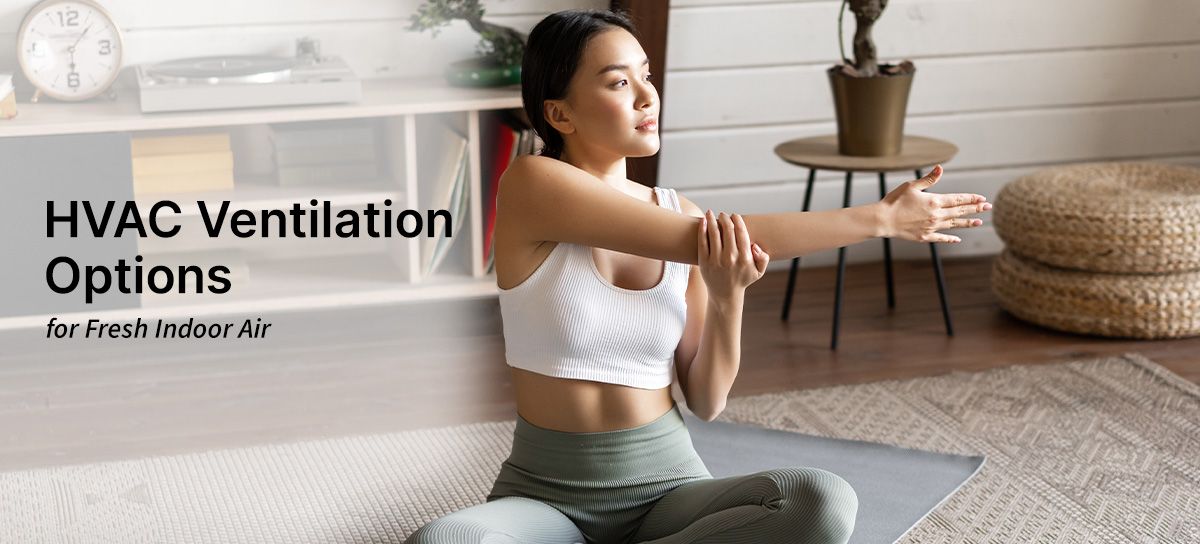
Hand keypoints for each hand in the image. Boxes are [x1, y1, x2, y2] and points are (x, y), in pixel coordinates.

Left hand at [698, 210, 769, 300]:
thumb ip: (763, 258)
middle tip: (723, 214)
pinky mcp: (704, 262)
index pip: (741, 233)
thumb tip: (755, 246)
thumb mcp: (758, 271)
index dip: (738, 220)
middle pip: (727, 230)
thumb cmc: (742, 279)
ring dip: (712, 220)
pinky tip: (704, 221)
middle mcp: (730, 258)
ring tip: (711, 212)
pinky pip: (702, 242)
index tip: (735, 216)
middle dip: (725, 218)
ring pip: (714, 233)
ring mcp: (716, 260)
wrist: (725, 295)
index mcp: (745, 258)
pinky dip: (702, 229)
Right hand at [876, 165, 991, 242]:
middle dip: (975, 209)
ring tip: (979, 222)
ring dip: (967, 222)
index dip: (971, 198)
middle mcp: (936, 215)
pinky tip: (957, 239)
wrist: (883, 220)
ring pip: (954, 224)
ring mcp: (932, 227)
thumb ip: (929, 179)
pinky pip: (941, 238)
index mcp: (934, 201)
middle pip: (960, 211)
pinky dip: (950, 238)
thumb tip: (941, 168)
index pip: (958, 199)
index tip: (982, 198)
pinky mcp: (925, 236)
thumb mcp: (911, 186)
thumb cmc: (895, 201)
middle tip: (988, 207)